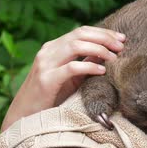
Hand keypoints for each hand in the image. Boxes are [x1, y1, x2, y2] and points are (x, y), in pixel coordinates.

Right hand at [0, 26, 125, 131]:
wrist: (25, 116)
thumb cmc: (51, 96)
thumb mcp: (72, 76)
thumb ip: (86, 61)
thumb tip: (108, 51)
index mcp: (54, 47)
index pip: (81, 31)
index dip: (103, 32)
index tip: (121, 38)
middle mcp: (48, 51)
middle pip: (80, 34)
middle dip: (104, 38)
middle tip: (121, 46)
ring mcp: (45, 64)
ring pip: (75, 46)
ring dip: (99, 49)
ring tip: (114, 57)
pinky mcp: (46, 80)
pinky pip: (71, 68)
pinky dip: (89, 66)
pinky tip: (102, 70)